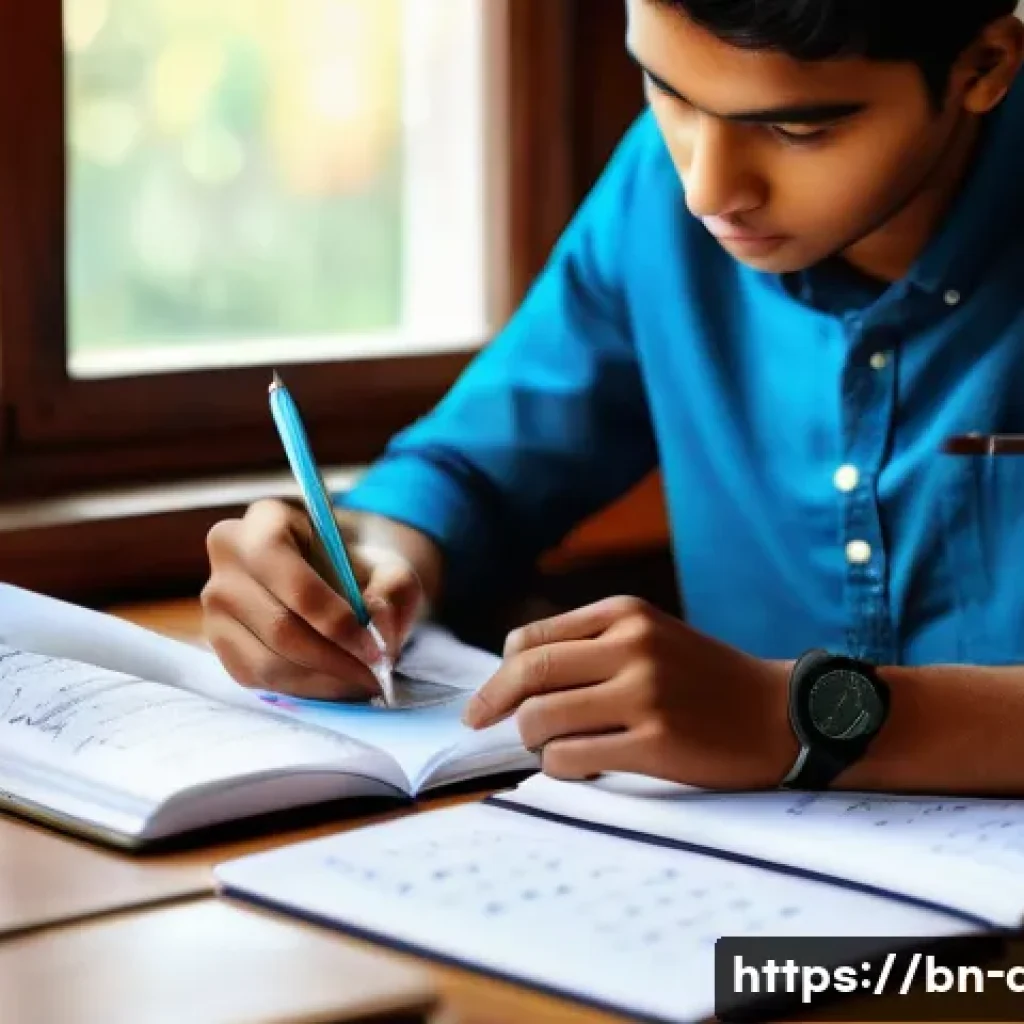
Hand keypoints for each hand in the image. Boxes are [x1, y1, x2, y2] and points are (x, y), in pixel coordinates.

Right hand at [201, 500, 424, 700]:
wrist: (341, 578)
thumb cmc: (363, 567)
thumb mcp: (393, 568)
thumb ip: (393, 592)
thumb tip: (375, 628)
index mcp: (267, 519)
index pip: (290, 576)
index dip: (333, 618)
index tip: (373, 647)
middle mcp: (229, 555)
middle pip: (278, 626)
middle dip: (333, 659)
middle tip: (374, 676)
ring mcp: (216, 603)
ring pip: (268, 660)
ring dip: (322, 680)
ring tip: (361, 682)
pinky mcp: (220, 643)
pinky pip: (258, 679)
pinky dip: (303, 689)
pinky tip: (335, 683)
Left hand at [462, 597, 796, 789]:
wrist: (778, 713)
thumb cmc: (703, 678)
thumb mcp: (649, 635)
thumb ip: (587, 643)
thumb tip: (510, 669)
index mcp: (624, 612)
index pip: (530, 640)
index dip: (497, 674)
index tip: (486, 700)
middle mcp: (631, 645)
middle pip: (528, 674)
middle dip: (492, 704)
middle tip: (479, 723)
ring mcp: (644, 694)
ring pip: (540, 719)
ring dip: (532, 740)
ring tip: (549, 746)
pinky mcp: (655, 743)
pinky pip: (571, 758)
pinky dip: (560, 766)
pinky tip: (578, 766)